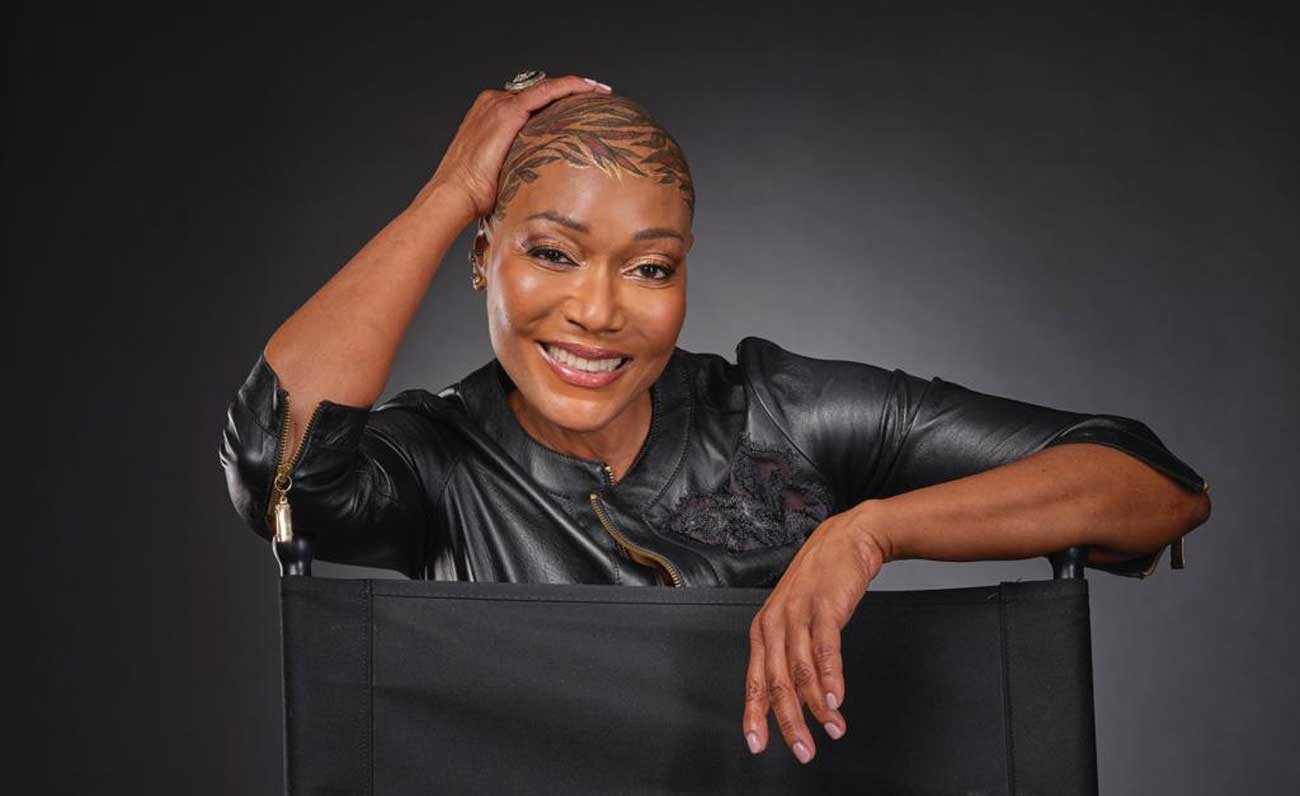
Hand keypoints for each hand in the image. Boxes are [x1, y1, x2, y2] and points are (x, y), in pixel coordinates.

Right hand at [424, 74, 611, 219]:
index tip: (580, 105)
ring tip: (600, 91)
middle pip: (540, 92)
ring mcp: (500, 104)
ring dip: (576, 87)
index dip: (557, 100)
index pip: (530, 101)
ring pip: (546, 87)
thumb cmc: (473, 193)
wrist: (454, 195)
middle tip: (597, 98)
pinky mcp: (509, 111)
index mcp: (490, 114)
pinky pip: (548, 91)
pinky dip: (571, 86)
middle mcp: (493, 103)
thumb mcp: (501, 172)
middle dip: (570, 93)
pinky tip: (590, 89)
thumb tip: (542, 178)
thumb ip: (519, 162)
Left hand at [742, 503, 888, 763]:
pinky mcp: (823, 606)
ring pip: (799, 670)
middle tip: (803, 750)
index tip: (757, 745)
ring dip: (816, 706)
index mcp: (764, 630)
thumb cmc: (821, 582)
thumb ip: (791, 657)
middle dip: (788, 721)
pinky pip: (824, 649)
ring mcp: (798, 613)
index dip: (755, 715)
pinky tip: (836, 698)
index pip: (754, 681)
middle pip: (775, 682)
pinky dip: (830, 678)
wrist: (847, 540)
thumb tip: (790, 699)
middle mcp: (775, 623)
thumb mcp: (797, 619)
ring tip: (832, 729)